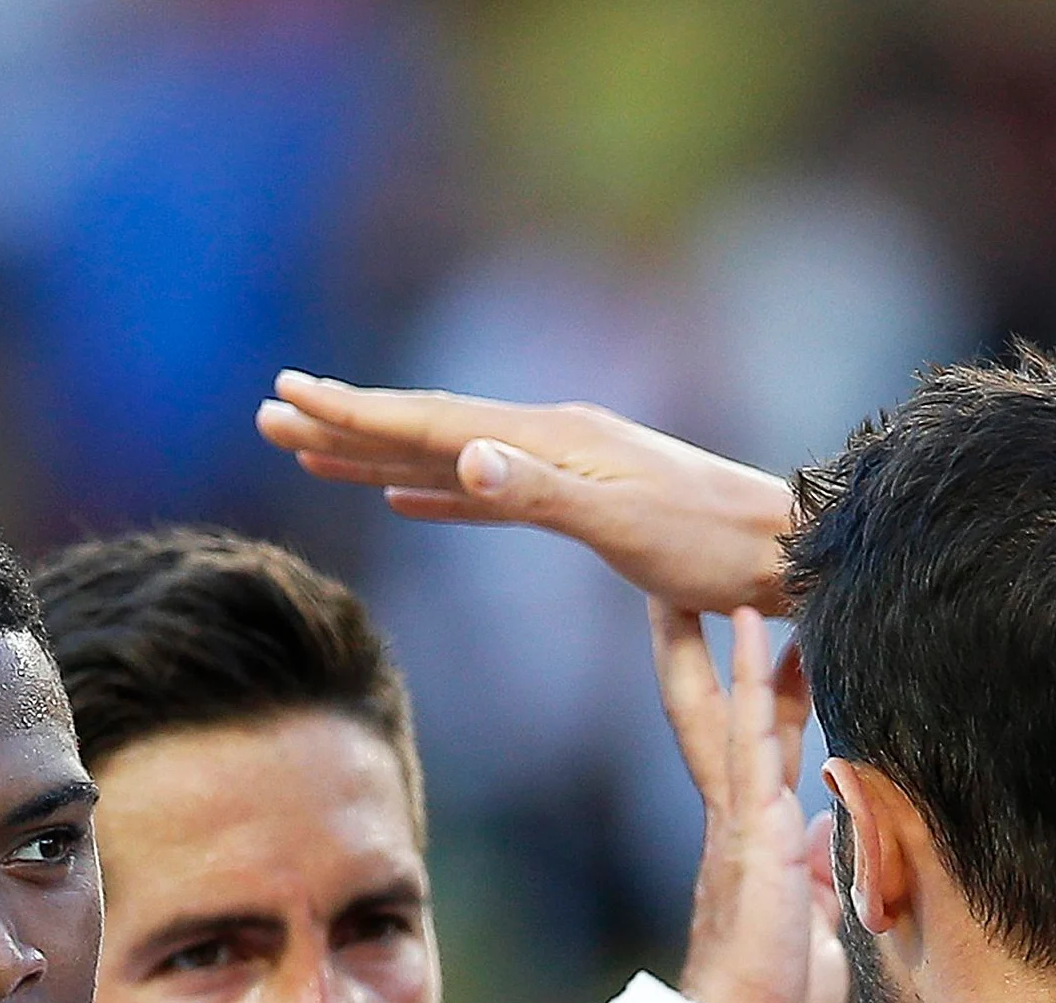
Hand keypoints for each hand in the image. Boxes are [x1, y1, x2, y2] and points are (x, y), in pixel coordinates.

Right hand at [258, 372, 795, 613]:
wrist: (786, 553)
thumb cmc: (711, 546)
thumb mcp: (622, 523)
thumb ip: (535, 491)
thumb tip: (461, 456)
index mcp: (549, 437)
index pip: (431, 421)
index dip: (354, 414)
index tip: (286, 397)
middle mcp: (549, 438)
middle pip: (426, 429)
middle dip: (346, 426)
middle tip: (270, 415)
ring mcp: (564, 465)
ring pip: (450, 457)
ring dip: (380, 456)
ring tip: (316, 454)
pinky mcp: (580, 501)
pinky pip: (488, 492)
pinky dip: (440, 492)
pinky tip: (412, 498)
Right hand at [654, 600, 846, 1002]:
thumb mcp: (816, 925)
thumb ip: (821, 874)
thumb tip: (828, 830)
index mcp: (759, 840)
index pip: (763, 748)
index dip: (771, 692)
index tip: (779, 635)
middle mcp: (742, 820)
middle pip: (731, 717)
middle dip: (726, 655)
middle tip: (723, 588)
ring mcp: (742, 823)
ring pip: (741, 716)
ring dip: (743, 651)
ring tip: (745, 585)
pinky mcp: (751, 835)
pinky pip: (753, 744)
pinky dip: (755, 688)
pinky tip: (758, 637)